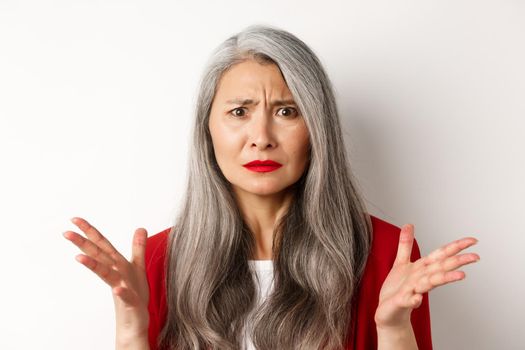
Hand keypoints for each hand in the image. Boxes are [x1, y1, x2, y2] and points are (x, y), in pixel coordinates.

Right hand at [63, 217, 149, 341]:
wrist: (134, 323)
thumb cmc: (135, 296)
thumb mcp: (139, 267)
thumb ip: (138, 247)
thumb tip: (140, 228)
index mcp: (117, 265)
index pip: (102, 245)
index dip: (90, 231)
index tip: (75, 219)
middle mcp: (116, 275)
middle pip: (99, 256)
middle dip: (83, 244)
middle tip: (66, 232)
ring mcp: (121, 289)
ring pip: (107, 275)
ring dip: (94, 266)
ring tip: (79, 257)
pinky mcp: (131, 303)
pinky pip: (126, 297)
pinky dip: (122, 292)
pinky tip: (118, 289)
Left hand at [374, 224, 479, 328]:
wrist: (388, 312)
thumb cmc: (397, 289)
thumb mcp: (401, 262)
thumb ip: (406, 244)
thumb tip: (409, 224)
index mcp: (423, 268)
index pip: (442, 255)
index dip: (456, 247)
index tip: (473, 241)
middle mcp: (421, 279)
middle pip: (441, 268)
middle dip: (458, 262)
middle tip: (475, 257)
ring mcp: (413, 291)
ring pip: (430, 283)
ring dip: (444, 279)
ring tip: (460, 276)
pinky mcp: (402, 302)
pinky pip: (409, 301)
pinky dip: (414, 300)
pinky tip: (418, 299)